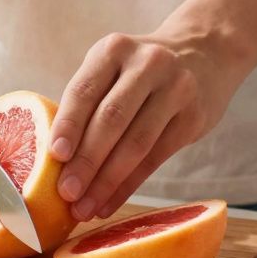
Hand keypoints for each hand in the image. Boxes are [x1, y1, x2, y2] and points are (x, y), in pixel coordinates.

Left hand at [48, 30, 247, 221]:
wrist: (205, 52)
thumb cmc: (139, 71)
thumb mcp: (113, 67)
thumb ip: (87, 101)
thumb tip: (51, 159)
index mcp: (114, 49)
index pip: (85, 90)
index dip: (68, 125)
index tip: (54, 156)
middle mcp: (147, 64)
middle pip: (111, 119)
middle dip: (86, 161)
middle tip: (66, 193)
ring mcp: (176, 89)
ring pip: (136, 144)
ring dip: (106, 182)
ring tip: (84, 208)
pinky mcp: (194, 117)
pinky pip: (156, 158)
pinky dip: (128, 185)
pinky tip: (109, 203)